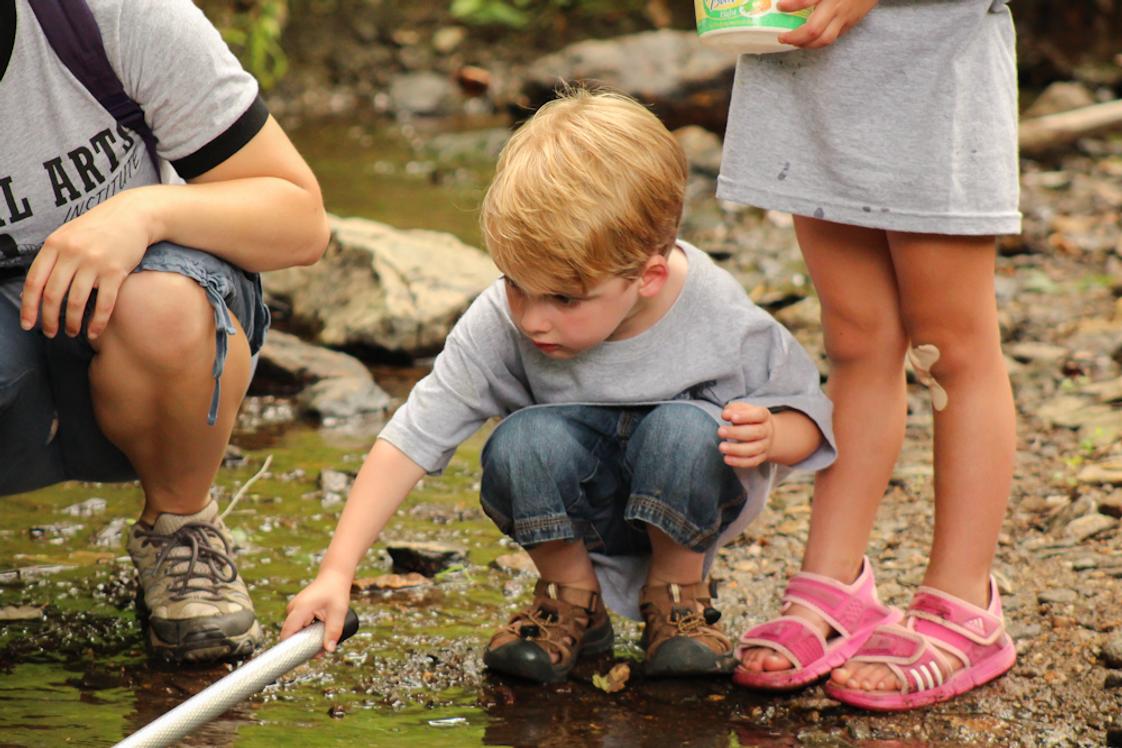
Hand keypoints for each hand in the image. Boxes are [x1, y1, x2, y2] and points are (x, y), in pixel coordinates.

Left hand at [20, 189, 154, 339]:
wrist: (133, 214)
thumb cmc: (99, 227)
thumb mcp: (69, 234)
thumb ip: (53, 257)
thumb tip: (37, 288)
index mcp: (55, 244)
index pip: (34, 281)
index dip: (28, 306)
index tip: (27, 324)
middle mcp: (72, 253)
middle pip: (53, 295)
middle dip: (49, 319)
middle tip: (51, 333)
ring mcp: (94, 262)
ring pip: (76, 302)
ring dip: (72, 323)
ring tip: (72, 333)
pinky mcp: (116, 271)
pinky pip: (104, 304)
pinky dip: (97, 322)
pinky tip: (94, 332)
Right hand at [280, 569, 352, 652]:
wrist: (334, 576)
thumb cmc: (336, 591)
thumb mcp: (338, 612)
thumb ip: (334, 631)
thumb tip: (329, 650)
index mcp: (299, 609)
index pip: (287, 634)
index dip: (291, 649)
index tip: (303, 658)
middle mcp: (293, 609)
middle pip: (292, 635)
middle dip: (304, 646)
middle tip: (320, 652)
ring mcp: (294, 609)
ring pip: (296, 631)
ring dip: (307, 638)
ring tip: (322, 641)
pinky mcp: (298, 610)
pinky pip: (299, 626)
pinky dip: (307, 632)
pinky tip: (318, 634)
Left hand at [718, 402, 775, 467]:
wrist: (764, 433)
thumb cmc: (748, 419)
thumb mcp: (742, 409)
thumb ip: (733, 409)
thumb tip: (726, 414)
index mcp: (764, 416)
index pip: (759, 414)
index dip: (746, 416)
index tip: (732, 418)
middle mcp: (767, 431)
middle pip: (756, 432)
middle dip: (736, 433)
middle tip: (720, 431)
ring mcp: (765, 445)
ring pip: (754, 449)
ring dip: (736, 449)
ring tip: (722, 447)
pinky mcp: (761, 457)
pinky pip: (752, 461)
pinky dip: (739, 462)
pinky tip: (726, 458)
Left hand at [776, 0, 878, 48]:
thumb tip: (787, 2)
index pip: (808, 0)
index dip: (792, 5)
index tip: (780, 7)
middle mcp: (837, 9)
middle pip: (814, 30)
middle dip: (796, 37)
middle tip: (783, 37)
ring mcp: (845, 19)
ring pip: (824, 39)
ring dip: (806, 44)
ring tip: (794, 41)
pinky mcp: (849, 25)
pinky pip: (832, 38)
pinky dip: (818, 42)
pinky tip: (809, 40)